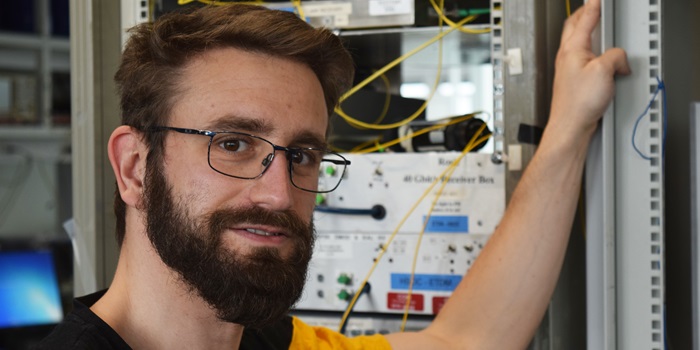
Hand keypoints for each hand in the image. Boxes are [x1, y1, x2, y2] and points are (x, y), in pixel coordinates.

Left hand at [549, 0, 630, 139]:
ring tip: (595, 26)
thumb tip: (619, 58)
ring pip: (576, 42)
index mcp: (572, 49)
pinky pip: (582, 59)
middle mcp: (566, 57)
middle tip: (594, 8)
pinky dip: (590, 51)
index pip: (584, 19)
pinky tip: (598, 57)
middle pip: (573, 27)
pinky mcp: (573, 81)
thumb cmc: (578, 103)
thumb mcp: (604, 71)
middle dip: (584, 14)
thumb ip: (615, 56)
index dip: (593, 6)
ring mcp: (568, 69)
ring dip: (585, 31)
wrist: (570, 126)